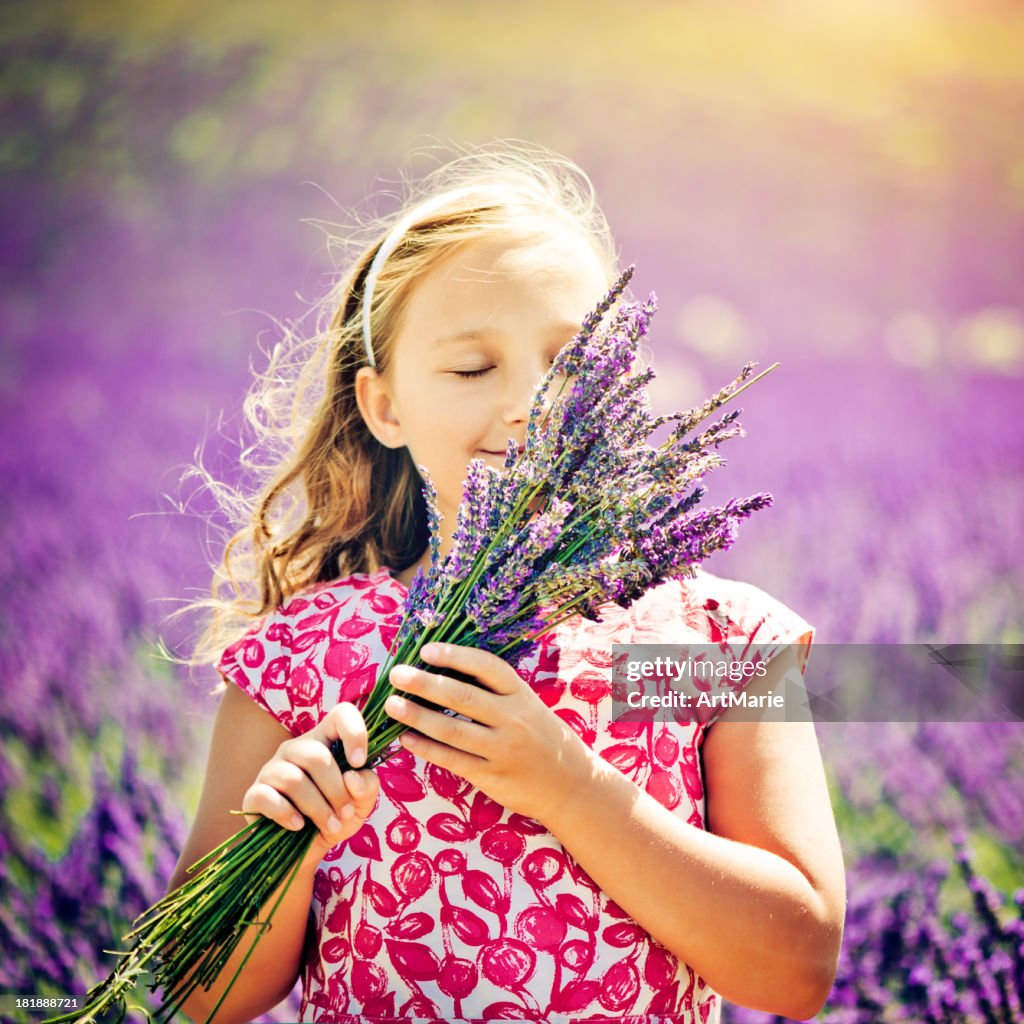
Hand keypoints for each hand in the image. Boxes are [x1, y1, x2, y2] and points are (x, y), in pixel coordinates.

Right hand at [242, 703, 379, 871]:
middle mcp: (297, 749)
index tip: (359, 762)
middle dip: (336, 790)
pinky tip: (298, 826)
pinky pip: (267, 797)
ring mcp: (272, 770)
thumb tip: (352, 777)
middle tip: (345, 813)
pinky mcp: (254, 794)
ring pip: (293, 779)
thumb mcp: (361, 803)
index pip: (341, 714)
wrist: (308, 852)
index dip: (354, 732)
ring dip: (317, 807)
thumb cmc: (337, 817)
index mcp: (326, 741)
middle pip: (316, 756)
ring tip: (330, 825)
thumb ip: (367, 786)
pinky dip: (286, 814)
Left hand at [384, 641, 591, 823]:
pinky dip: (426, 748)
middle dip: (424, 683)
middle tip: (396, 674)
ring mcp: (503, 749)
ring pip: (452, 729)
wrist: (571, 784)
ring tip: (392, 705)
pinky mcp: (492, 776)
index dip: (455, 656)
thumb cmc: (541, 737)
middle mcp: (513, 719)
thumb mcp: (528, 706)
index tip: (426, 649)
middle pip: (462, 696)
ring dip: (417, 716)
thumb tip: (443, 671)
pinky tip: (406, 739)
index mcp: (521, 694)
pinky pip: (452, 760)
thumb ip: (494, 691)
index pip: (486, 667)